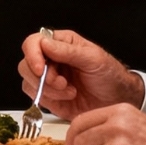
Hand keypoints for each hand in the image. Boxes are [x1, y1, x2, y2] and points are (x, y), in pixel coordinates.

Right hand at [17, 28, 143, 118]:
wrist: (119, 101)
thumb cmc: (111, 75)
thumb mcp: (93, 59)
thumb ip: (68, 51)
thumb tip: (44, 44)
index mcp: (60, 44)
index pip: (33, 42)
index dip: (32, 54)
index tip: (40, 68)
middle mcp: (51, 60)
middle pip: (26, 63)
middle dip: (41, 77)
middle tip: (61, 83)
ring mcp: (49, 79)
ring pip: (28, 81)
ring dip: (47, 89)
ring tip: (69, 91)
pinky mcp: (50, 97)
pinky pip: (35, 96)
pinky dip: (49, 99)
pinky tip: (67, 98)